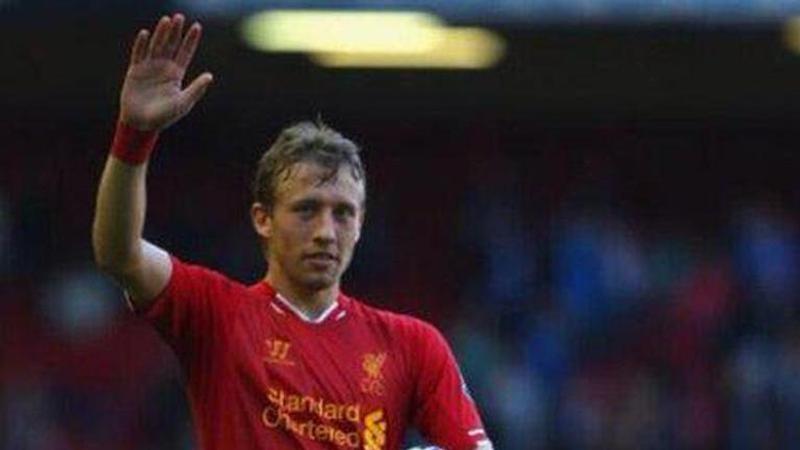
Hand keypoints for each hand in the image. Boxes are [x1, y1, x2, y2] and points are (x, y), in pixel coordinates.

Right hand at [119, 14, 212, 130]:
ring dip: (161, 33)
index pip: (185, 53)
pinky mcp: (135, 71)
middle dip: (175, 31)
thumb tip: (210, 76)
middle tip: (180, 16)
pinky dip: (141, 44)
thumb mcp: (183, 103)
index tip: (197, 26)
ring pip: (156, 46)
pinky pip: (138, 54)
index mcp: (176, 75)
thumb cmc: (164, 117)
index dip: (191, 40)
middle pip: (171, 45)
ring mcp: (149, 68)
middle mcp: (163, 68)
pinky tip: (146, 33)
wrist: (141, 124)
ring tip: (166, 20)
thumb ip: (196, 89)